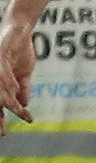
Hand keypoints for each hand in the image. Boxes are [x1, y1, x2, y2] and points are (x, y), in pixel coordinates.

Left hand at [0, 17, 35, 134]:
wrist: (21, 29)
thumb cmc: (20, 50)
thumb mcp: (24, 73)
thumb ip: (23, 88)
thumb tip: (24, 105)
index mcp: (0, 83)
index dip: (0, 118)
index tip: (4, 133)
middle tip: (2, 132)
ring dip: (7, 101)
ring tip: (17, 110)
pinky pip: (2, 73)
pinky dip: (8, 83)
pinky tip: (14, 91)